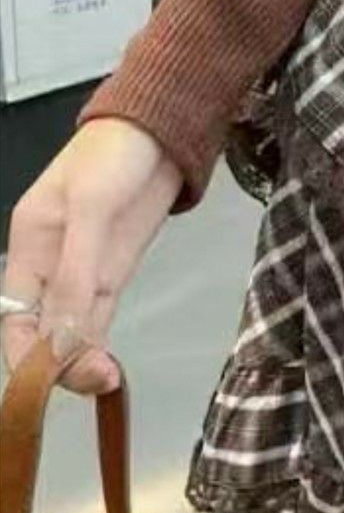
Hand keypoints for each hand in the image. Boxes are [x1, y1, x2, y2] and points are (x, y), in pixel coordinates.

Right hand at [1, 118, 183, 394]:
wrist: (161, 132)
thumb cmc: (116, 156)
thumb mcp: (91, 208)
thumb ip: (75, 271)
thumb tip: (60, 335)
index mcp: (29, 244)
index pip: (14, 312)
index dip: (25, 349)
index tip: (47, 377)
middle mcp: (50, 264)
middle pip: (41, 327)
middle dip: (58, 360)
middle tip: (94, 380)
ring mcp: (84, 269)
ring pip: (71, 328)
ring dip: (81, 358)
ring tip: (104, 381)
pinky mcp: (113, 270)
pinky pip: (96, 316)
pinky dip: (98, 343)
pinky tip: (106, 365)